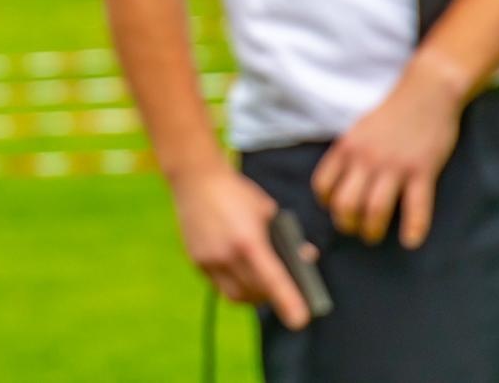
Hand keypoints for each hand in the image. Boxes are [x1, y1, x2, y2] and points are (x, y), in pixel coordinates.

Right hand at [172, 164, 312, 329]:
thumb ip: (284, 237)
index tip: (300, 320)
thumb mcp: (267, 210)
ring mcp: (208, 259)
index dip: (288, 302)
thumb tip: (304, 258)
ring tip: (262, 285)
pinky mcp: (196, 260)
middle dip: (271, 297)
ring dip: (252, 295)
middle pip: (255, 293)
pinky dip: (234, 283)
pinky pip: (219, 284)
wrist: (195, 177)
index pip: (272, 280)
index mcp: (248, 241)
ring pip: (235, 295)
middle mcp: (226, 255)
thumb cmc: (236, 192)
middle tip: (284, 294)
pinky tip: (239, 269)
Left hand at [311, 53, 467, 248]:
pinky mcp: (423, 170)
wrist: (427, 92)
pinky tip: (411, 241)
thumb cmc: (392, 114)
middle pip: (345, 204)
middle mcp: (366, 158)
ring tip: (374, 236)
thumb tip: (340, 182)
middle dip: (346, 224)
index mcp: (347, 147)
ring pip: (375, 210)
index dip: (326, 203)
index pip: (323, 185)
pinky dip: (414, 228)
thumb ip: (349, 154)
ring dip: (372, 230)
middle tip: (354, 230)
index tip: (334, 210)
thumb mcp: (359, 130)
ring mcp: (395, 165)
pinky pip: (417, 207)